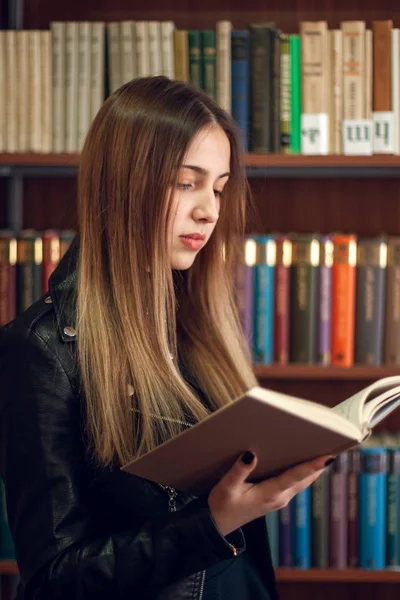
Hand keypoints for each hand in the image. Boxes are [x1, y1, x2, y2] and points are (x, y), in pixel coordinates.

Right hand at [208, 451, 333, 535]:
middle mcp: (280, 497)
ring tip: (325, 448)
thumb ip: (239, 470)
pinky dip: (304, 472)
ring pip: (303, 482)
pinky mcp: (276, 498)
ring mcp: (280, 499)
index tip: (329, 457)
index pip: (295, 476)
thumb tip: (251, 453)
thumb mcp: (226, 487)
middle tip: (332, 444)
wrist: (217, 525)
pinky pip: (296, 483)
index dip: (312, 466)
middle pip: (305, 478)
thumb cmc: (221, 505)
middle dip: (319, 464)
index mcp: (270, 493)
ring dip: (314, 468)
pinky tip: (305, 461)